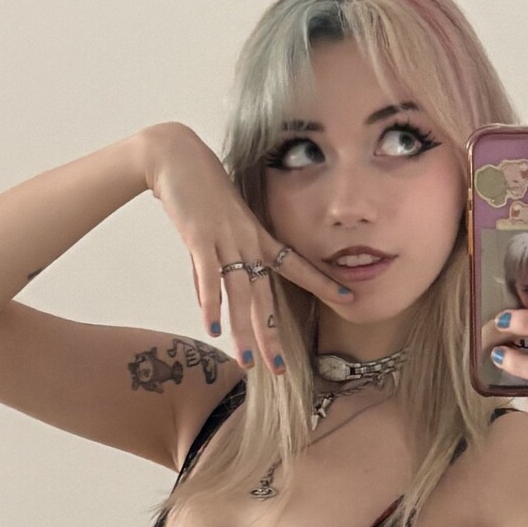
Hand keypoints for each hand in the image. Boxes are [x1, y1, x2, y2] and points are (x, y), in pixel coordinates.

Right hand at [140, 122, 354, 377]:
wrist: (177, 156)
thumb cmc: (202, 190)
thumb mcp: (224, 223)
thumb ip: (225, 259)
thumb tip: (216, 294)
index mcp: (259, 238)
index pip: (298, 267)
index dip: (324, 283)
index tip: (350, 298)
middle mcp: (248, 243)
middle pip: (265, 297)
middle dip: (273, 336)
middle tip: (281, 370)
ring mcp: (226, 241)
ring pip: (240, 295)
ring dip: (243, 331)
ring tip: (249, 363)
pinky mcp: (200, 238)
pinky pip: (208, 277)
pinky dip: (210, 303)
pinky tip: (212, 328)